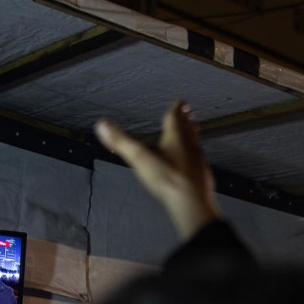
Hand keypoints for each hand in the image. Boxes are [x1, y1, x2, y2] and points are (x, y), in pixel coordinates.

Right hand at [95, 101, 220, 240]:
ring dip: (191, 135)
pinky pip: (198, 160)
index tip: (180, 102)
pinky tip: (191, 162)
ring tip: (191, 132)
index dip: (176, 109)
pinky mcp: (202, 175)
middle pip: (187, 128)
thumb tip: (101, 124)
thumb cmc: (167, 178)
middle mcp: (189, 145)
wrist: (191, 201)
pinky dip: (194, 156)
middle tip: (187, 112)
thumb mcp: (140, 158)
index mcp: (175, 137)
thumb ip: (121, 142)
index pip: (175, 117)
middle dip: (185, 120)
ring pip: (195, 142)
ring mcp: (198, 160)